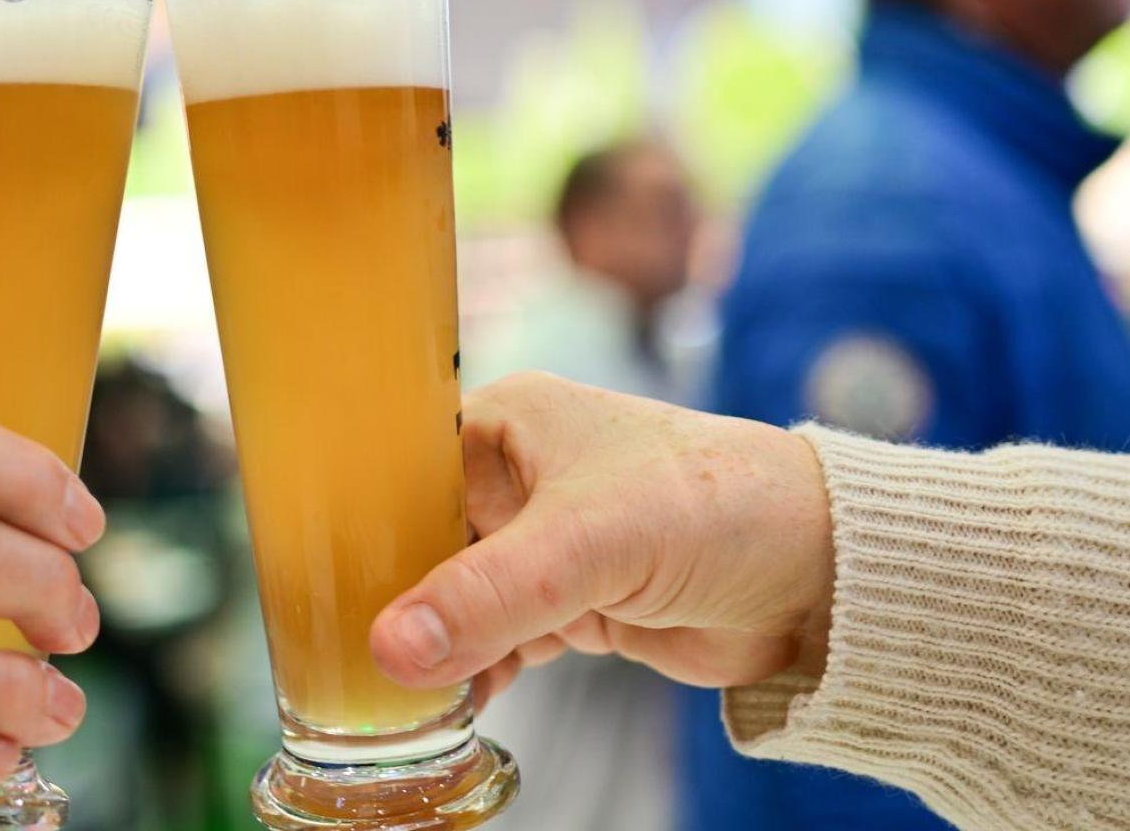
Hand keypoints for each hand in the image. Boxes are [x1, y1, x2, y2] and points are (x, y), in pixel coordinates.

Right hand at [370, 373, 833, 698]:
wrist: (821, 574)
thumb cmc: (717, 504)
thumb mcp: (591, 542)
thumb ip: (491, 597)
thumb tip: (393, 648)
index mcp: (505, 423)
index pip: (400, 463)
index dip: (354, 514)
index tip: (308, 570)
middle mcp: (513, 477)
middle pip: (418, 539)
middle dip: (386, 594)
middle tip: (336, 646)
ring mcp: (541, 544)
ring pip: (453, 597)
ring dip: (429, 643)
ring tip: (385, 692)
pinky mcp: (570, 603)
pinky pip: (494, 641)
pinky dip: (472, 674)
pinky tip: (447, 705)